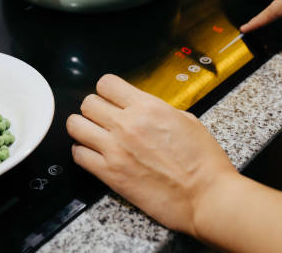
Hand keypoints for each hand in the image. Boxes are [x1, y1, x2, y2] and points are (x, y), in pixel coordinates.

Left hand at [66, 74, 236, 234]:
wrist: (206, 196)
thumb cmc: (203, 162)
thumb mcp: (186, 120)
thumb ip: (157, 110)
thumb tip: (142, 109)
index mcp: (148, 107)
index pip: (107, 83)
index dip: (107, 90)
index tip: (111, 98)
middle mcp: (127, 124)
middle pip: (88, 102)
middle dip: (94, 108)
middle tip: (102, 117)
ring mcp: (115, 150)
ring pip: (75, 125)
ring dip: (82, 127)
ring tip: (93, 134)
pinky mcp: (109, 174)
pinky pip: (78, 155)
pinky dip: (82, 152)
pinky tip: (93, 154)